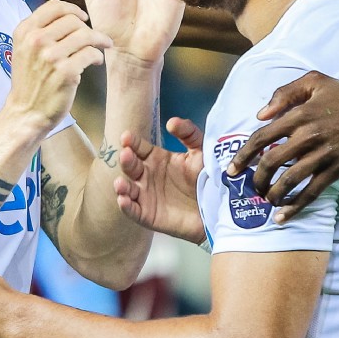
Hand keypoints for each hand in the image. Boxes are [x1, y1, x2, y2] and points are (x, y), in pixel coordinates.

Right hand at [7, 1, 112, 131]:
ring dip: (99, 39)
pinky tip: (96, 61)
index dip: (73, 9)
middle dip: (88, 28)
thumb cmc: (30, 81)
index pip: (54, 7)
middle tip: (96, 37)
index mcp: (25, 31)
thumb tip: (70, 15)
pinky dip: (98, 56)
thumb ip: (40, 30)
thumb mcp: (24, 49)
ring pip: (85, 35)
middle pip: (73, 20)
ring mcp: (50, 56)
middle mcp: (36, 41)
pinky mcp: (66, 72)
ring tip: (103, 46)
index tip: (83, 18)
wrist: (26, 112)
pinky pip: (91, 54)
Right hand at [115, 119, 206, 243]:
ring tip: (121, 183)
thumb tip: (172, 122)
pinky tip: (123, 200)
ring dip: (121, 185)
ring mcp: (145, 196)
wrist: (217, 207)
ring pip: (127, 189)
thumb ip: (189, 134)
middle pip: (130, 166)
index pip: (138, 148)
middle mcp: (147, 176)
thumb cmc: (206, 178)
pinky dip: (126, 206)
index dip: (131, 142)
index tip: (126, 137)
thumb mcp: (200, 152)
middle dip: (126, 160)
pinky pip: (133, 211)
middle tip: (126, 155)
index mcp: (156, 159)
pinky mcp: (147, 215)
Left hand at [228, 72, 338, 221]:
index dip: (243, 156)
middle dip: (256, 178)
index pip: (262, 138)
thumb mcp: (316, 81)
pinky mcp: (336, 170)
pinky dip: (295, 206)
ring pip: (289, 180)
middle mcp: (308, 136)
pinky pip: (311, 192)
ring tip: (266, 199)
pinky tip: (283, 216)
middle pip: (271, 162)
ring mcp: (323, 155)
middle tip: (251, 186)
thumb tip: (260, 114)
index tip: (231, 170)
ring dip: (272, 194)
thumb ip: (285, 93)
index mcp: (299, 114)